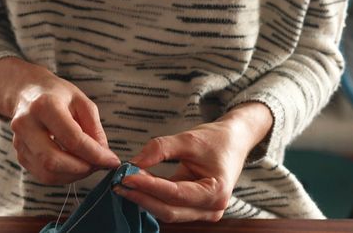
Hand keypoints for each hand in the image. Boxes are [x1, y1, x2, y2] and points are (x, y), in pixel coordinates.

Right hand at [0, 57, 120, 184]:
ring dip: (73, 175)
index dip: (95, 155)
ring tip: (88, 165)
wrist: (27, 92)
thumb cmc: (57, 95)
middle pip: (54, 161)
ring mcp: (19, 141)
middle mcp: (26, 124)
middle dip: (82, 169)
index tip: (112, 161)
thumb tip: (103, 156)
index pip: (73, 139)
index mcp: (44, 106)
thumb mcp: (82, 102)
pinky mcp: (19, 154)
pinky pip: (42, 175)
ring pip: (47, 173)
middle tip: (99, 165)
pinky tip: (74, 165)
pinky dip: (63, 176)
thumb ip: (94, 129)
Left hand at [113, 102, 272, 222]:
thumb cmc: (216, 140)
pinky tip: (137, 186)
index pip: (175, 193)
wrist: (233, 142)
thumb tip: (133, 163)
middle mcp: (212, 208)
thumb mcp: (188, 138)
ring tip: (123, 184)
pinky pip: (170, 208)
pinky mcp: (195, 210)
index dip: (149, 185)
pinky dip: (153, 198)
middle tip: (118, 183)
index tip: (126, 175)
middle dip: (142, 197)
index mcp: (216, 191)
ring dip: (145, 199)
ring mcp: (204, 212)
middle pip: (170, 210)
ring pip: (168, 212)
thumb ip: (160, 148)